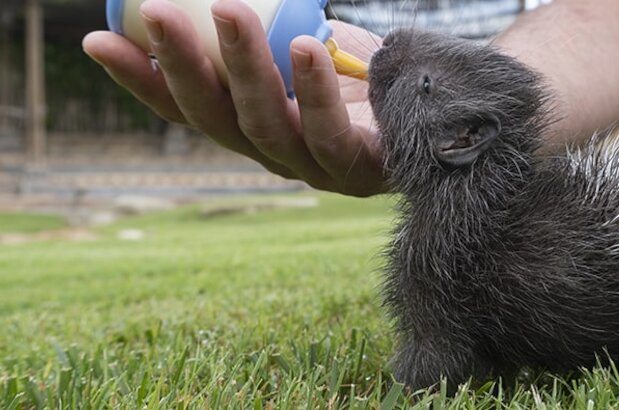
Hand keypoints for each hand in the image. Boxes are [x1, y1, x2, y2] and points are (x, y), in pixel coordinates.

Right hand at [82, 0, 385, 196]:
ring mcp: (317, 170)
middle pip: (217, 119)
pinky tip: (305, 46)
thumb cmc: (368, 71)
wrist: (446, 105)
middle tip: (156, 10)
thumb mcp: (307, 40)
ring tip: (228, 10)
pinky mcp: (362, 173)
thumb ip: (265, 31)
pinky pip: (331, 134)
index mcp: (255, 128)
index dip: (142, 78)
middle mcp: (277, 155)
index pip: (188, 109)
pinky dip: (314, 91)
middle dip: (182, 65)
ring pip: (267, 125)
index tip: (97, 38)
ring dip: (243, 67)